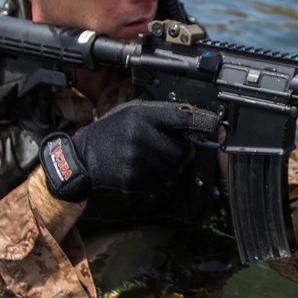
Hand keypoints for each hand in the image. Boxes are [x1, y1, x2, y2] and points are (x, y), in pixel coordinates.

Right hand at [40, 100, 219, 203]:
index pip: (181, 117)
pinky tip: (144, 170)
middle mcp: (141, 136)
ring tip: (154, 160)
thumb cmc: (111, 133)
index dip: (202, 121)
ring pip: (174, 170)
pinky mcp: (134, 180)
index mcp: (142, 116)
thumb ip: (158, 115)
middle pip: (183, 151)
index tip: (216, 124)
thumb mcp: (130, 114)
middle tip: (177, 151)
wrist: (82, 158)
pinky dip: (159, 179)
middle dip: (184, 153)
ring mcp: (137, 160)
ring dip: (171, 168)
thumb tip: (191, 118)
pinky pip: (161, 183)